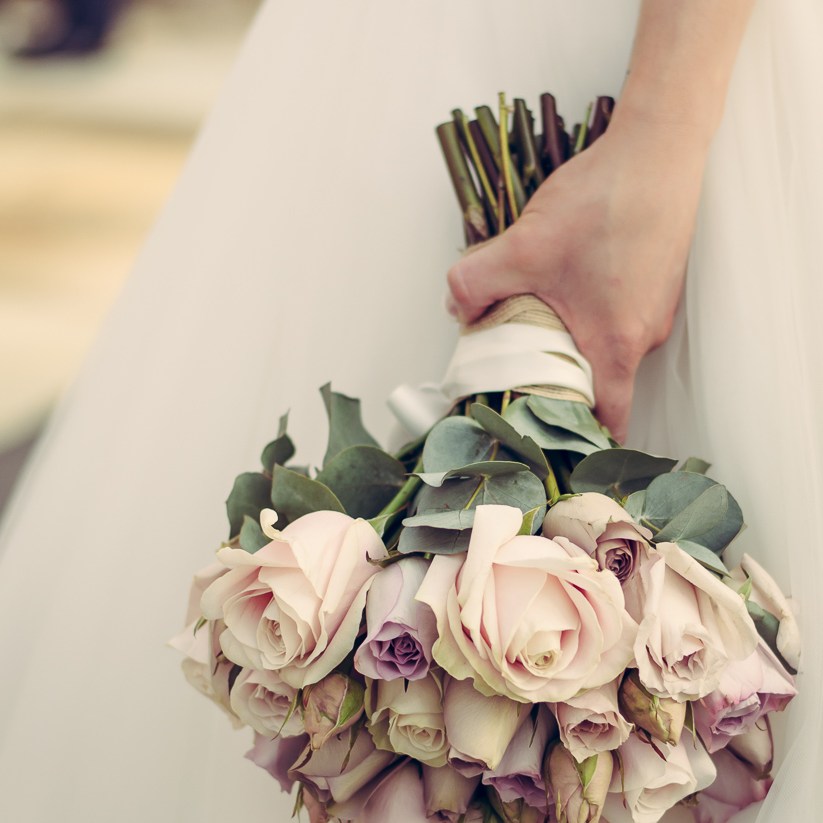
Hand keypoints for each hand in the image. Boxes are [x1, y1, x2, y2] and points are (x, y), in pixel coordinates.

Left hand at [446, 121, 706, 441]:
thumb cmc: (603, 202)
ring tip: (536, 319)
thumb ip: (476, 283)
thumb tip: (455, 310)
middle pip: (601, 383)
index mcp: (617, 344)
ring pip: (607, 345)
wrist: (660, 146)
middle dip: (560, 384)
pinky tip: (567, 282)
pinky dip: (591, 312)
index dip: (578, 438)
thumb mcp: (525, 245)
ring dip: (572, 342)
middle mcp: (643, 335)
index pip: (608, 420)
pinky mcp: (656, 281)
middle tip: (520, 370)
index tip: (546, 439)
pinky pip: (619, 315)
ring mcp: (655, 308)